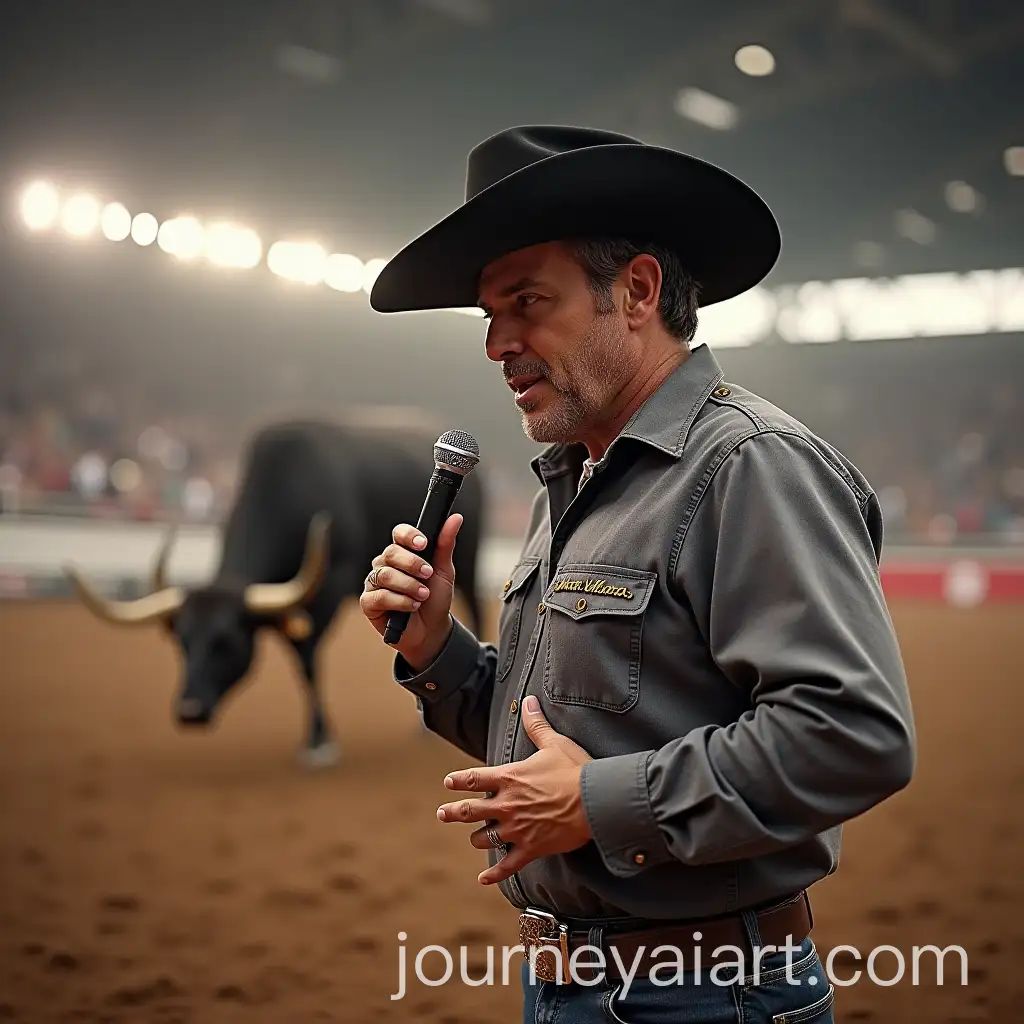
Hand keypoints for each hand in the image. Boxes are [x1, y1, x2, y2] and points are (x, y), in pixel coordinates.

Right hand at [359, 514, 462, 669]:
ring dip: (409, 585)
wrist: (432, 630)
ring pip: (385, 575)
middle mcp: (385, 565)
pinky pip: (379, 596)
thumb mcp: (443, 571)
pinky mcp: (369, 603)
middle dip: (413, 564)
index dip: (409, 535)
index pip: (399, 534)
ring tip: (423, 595)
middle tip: (428, 575)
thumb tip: (455, 518)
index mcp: (402, 554)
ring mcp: (374, 583)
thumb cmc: (434, 599)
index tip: (423, 543)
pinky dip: (400, 601)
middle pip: (391, 553)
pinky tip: (412, 606)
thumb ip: (445, 545)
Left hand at [436, 695, 593, 884]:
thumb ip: (536, 724)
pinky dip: (494, 874)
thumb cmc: (576, 770)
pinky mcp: (531, 848)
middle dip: (453, 813)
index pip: (474, 779)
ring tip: (474, 839)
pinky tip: (484, 879)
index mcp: (509, 778)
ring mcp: (517, 829)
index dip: (458, 781)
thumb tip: (529, 700)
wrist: (596, 800)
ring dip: (477, 839)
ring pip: (484, 839)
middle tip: (442, 814)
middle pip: (469, 811)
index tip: (448, 783)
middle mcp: (507, 804)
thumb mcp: (554, 743)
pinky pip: (507, 866)